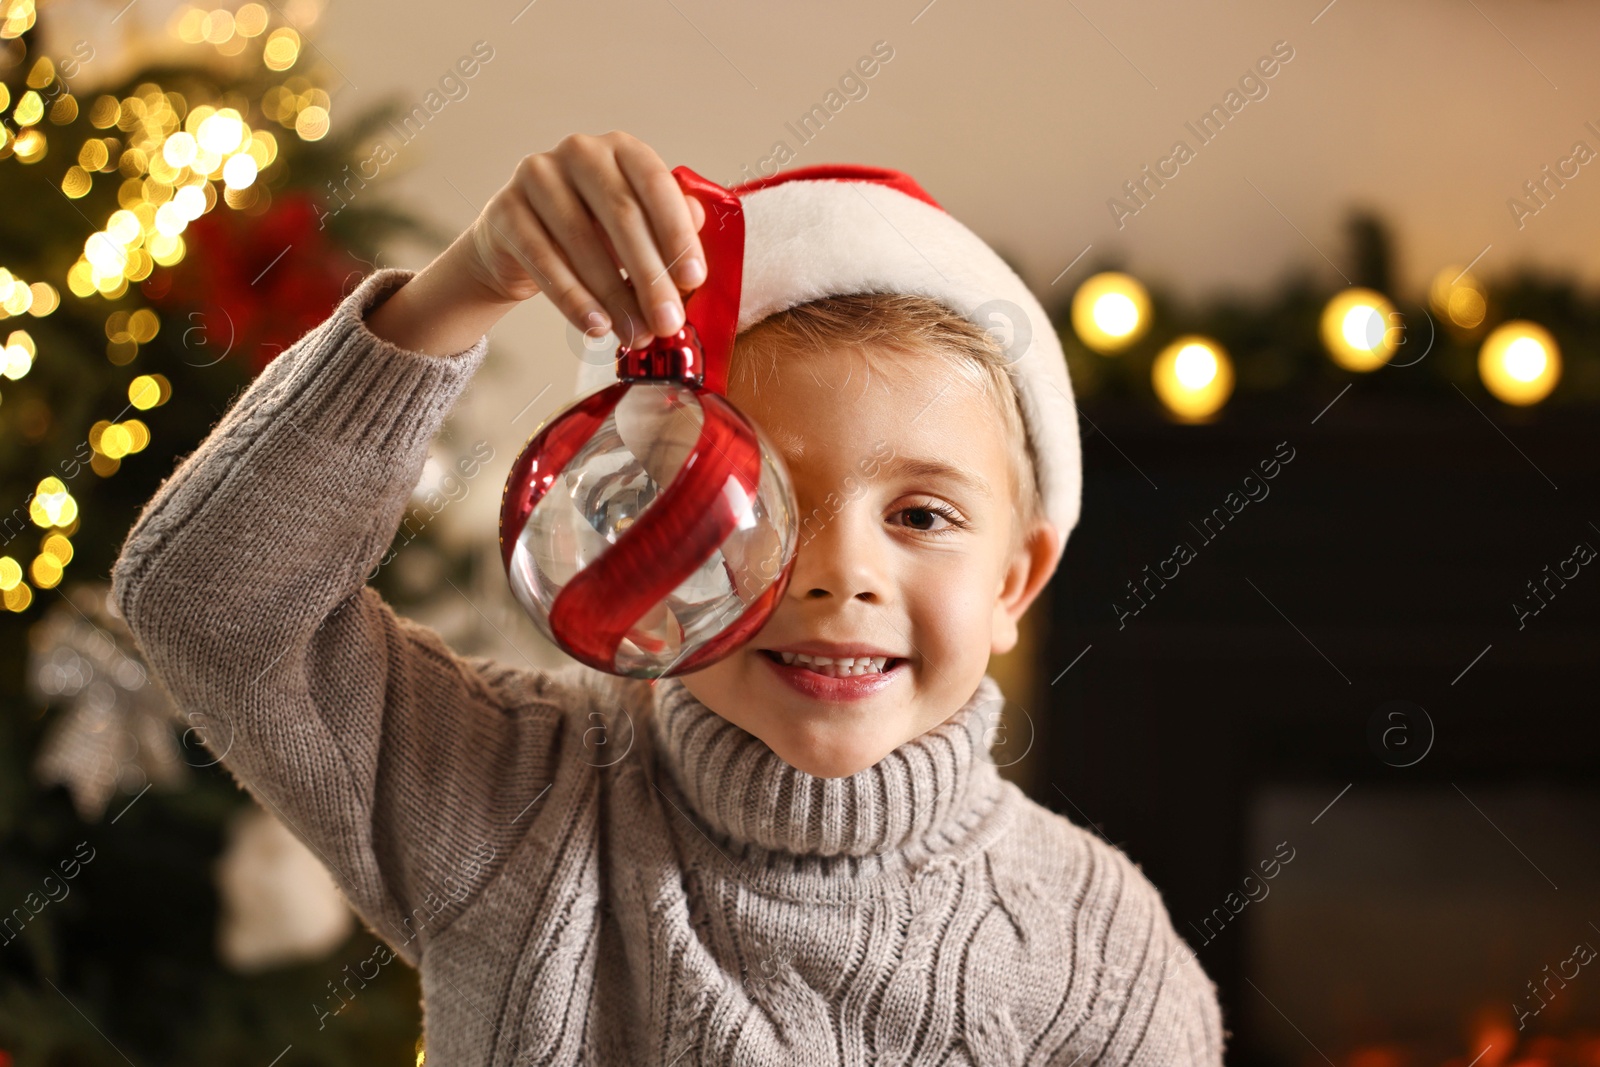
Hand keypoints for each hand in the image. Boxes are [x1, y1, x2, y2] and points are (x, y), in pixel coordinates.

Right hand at [365, 130, 706, 356]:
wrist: (519, 246)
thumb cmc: (592, 235)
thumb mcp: (636, 230)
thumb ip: (670, 226)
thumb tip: (698, 229)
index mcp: (621, 150)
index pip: (656, 186)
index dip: (677, 234)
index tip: (695, 279)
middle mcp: (579, 152)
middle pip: (622, 215)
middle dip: (650, 275)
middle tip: (667, 321)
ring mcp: (537, 176)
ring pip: (582, 241)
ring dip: (613, 295)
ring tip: (635, 334)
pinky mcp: (505, 210)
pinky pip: (543, 259)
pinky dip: (573, 299)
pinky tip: (596, 326)